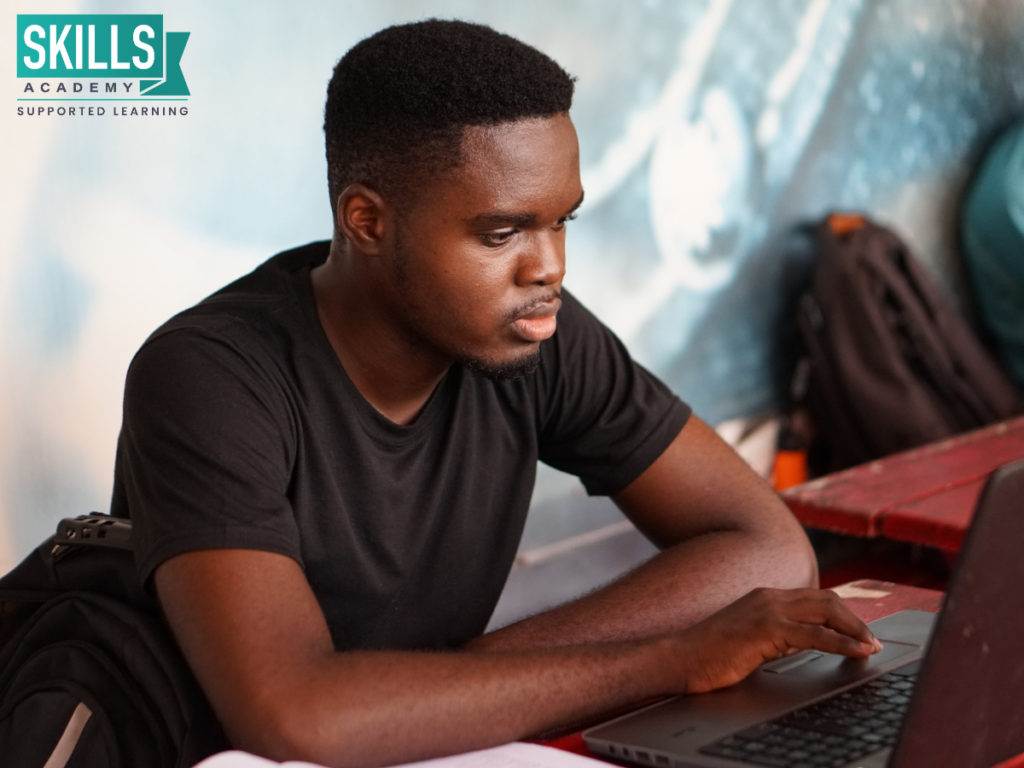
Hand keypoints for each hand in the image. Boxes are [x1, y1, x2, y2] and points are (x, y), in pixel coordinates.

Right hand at [673, 587, 881, 693]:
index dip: (841, 615)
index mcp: (764, 597)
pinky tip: (857, 653)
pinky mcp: (766, 629)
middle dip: (854, 619)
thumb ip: (775, 636)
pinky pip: (815, 634)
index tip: (859, 634)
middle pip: (826, 599)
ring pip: (826, 611)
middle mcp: (768, 596)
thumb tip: (803, 645)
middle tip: (873, 642)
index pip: (814, 598)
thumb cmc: (708, 655)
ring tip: (872, 647)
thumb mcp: (750, 640)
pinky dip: (842, 643)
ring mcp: (767, 609)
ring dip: (855, 629)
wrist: (678, 658)